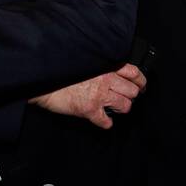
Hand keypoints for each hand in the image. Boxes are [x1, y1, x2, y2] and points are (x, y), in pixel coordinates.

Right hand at [31, 64, 146, 128]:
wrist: (43, 80)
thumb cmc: (61, 69)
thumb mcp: (86, 62)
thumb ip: (100, 66)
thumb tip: (111, 71)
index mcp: (106, 66)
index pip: (133, 72)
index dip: (140, 81)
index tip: (141, 85)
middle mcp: (106, 80)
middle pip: (133, 91)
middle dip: (131, 96)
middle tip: (126, 98)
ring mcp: (99, 96)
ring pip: (125, 106)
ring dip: (121, 108)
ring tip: (114, 107)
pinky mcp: (89, 110)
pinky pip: (106, 121)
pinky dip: (106, 123)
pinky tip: (103, 121)